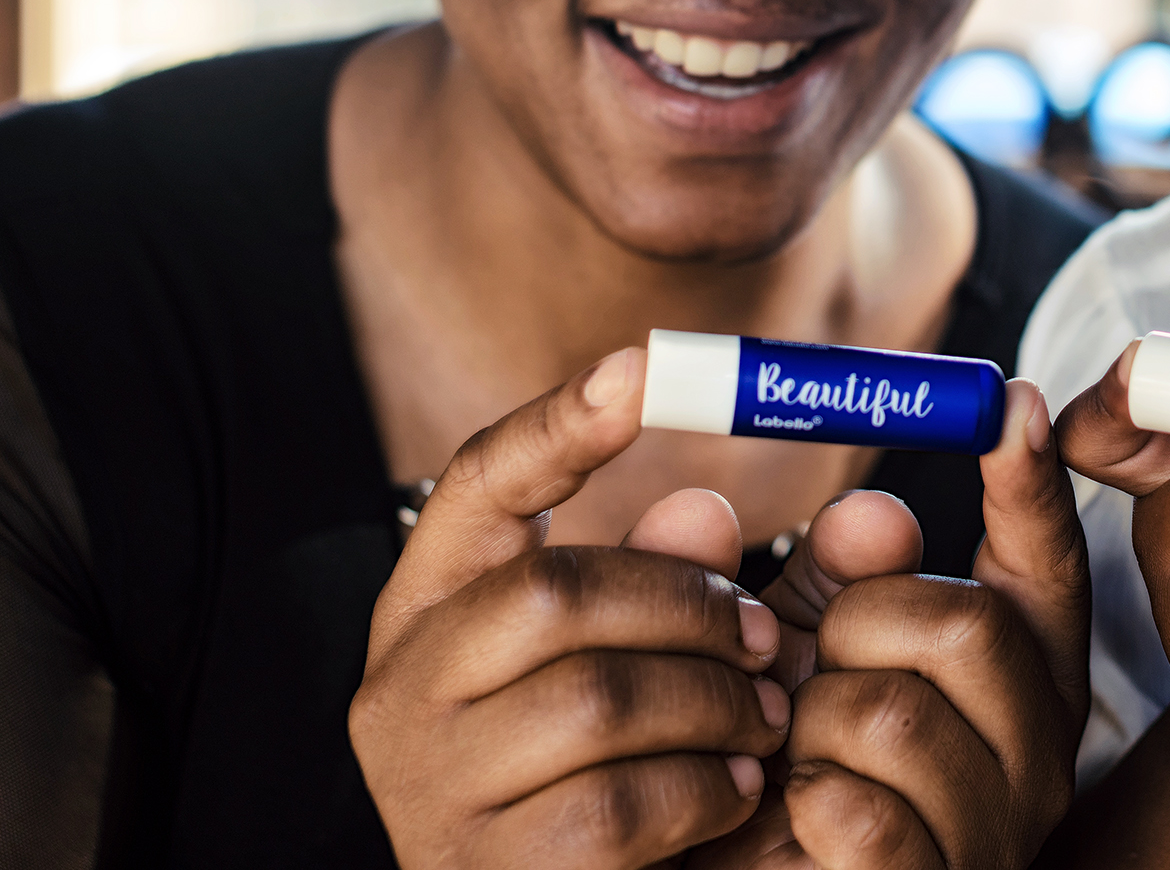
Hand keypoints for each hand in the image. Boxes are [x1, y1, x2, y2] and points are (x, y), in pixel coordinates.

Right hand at [350, 347, 788, 867]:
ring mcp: (428, 790)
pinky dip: (703, 790)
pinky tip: (735, 789)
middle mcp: (401, 694)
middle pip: (555, 592)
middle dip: (690, 605)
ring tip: (763, 719)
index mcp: (429, 613)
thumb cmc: (616, 770)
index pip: (474, 487)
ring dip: (714, 702)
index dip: (554, 423)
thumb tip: (712, 505)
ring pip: (596, 699)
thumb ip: (684, 585)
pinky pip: (617, 805)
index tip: (644, 365)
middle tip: (768, 638)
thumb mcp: (652, 662)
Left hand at [693, 378, 1090, 869]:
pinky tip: (802, 820)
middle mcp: (1039, 750)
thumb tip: (873, 510)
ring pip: (894, 717)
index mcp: (1025, 674)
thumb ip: (835, 577)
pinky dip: (804, 801)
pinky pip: (857, 810)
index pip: (1049, 564)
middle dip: (856, 628)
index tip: (1010, 400)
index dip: (1031, 482)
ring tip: (801, 762)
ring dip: (813, 728)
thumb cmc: (797, 776)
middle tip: (815, 675)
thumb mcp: (816, 658)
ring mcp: (997, 831)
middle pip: (964, 623)